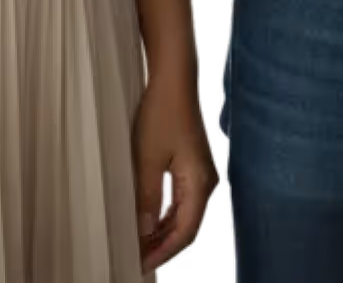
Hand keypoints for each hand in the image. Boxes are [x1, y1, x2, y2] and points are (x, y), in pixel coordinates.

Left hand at [132, 66, 219, 273]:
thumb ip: (148, 199)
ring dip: (164, 231)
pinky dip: (166, 214)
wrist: (173, 78)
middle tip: (137, 258)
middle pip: (188, 226)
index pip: (185, 232)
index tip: (140, 264)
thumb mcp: (149, 159)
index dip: (163, 252)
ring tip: (139, 243)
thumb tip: (144, 233)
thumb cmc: (162, 113)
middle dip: (164, 246)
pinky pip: (182, 199)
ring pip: (184, 214)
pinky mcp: (192, 163)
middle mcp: (205, 181)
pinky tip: (148, 218)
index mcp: (199, 182)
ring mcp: (200, 172)